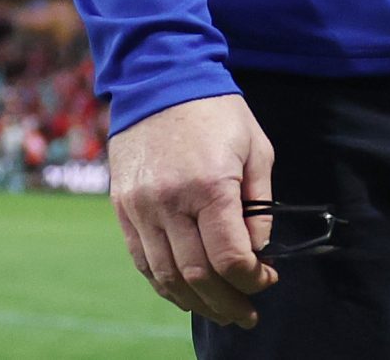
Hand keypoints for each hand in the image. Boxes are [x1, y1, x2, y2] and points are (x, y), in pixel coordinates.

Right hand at [106, 94, 278, 327]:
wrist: (159, 76)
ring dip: (195, 303)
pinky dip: (165, 284)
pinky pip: (142, 260)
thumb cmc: (216, 110)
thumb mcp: (256, 148)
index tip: (267, 280)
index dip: (252, 280)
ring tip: (219, 311)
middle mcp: (170, 201)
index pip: (230, 257)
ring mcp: (141, 207)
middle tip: (246, 314)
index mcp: (210, 185)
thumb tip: (258, 250)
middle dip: (227, 303)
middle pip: (198, 276)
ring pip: (166, 277)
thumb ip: (260, 204)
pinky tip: (186, 292)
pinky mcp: (123, 207)